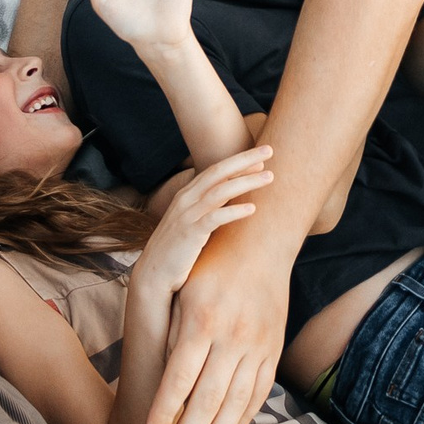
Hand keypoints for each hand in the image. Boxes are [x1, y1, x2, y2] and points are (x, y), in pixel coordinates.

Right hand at [132, 146, 273, 296]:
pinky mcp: (190, 233)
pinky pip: (215, 218)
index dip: (238, 162)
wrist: (153, 272)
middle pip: (218, 172)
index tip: (261, 157)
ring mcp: (187, 215)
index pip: (215, 171)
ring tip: (269, 177)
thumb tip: (230, 202)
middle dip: (245, 160)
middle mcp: (186, 200)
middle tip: (269, 150)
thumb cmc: (176, 249)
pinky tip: (252, 208)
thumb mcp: (191, 222)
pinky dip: (234, 211)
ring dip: (245, 181)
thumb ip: (207, 210)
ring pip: (219, 191)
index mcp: (187, 195)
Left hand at [147, 232, 289, 423]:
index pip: (178, 378)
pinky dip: (242, 420)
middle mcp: (233, 336)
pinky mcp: (273, 350)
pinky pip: (258, 393)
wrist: (260, 242)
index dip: (163, 413)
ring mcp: (258, 345)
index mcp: (203, 320)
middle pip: (207, 400)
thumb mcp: (183, 289)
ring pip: (236, 403)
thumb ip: (173, 334)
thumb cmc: (210, 264)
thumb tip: (165, 383)